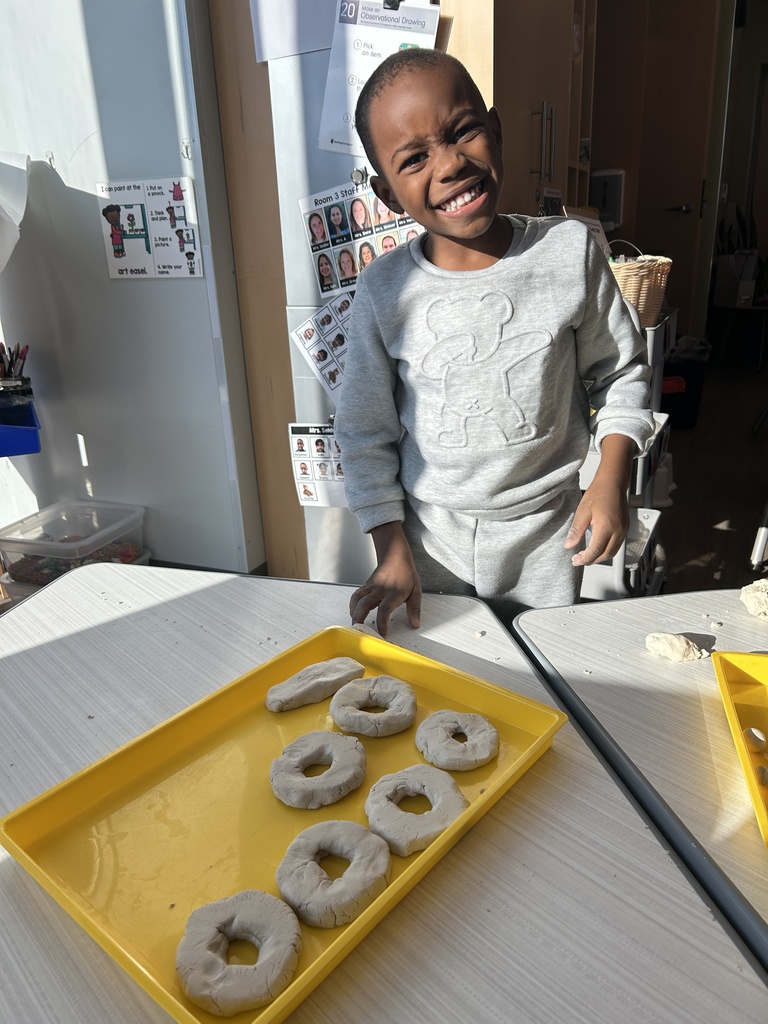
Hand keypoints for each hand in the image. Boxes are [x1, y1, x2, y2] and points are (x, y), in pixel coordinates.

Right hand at [349, 522, 421, 636]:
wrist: (395, 556)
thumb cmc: (406, 574)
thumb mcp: (416, 591)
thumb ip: (414, 609)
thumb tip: (415, 624)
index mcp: (393, 592)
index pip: (384, 609)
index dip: (381, 622)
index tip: (382, 632)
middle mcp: (380, 589)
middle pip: (365, 604)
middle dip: (359, 618)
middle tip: (359, 631)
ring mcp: (371, 586)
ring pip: (357, 599)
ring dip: (353, 612)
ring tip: (354, 624)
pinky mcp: (366, 585)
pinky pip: (356, 595)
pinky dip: (352, 605)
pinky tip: (353, 612)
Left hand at [564, 434, 634, 565]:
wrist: (612, 482)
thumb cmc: (599, 493)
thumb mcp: (582, 512)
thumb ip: (576, 531)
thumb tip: (569, 545)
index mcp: (606, 527)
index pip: (595, 551)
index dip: (584, 559)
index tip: (575, 560)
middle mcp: (618, 531)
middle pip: (605, 555)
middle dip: (591, 560)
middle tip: (578, 559)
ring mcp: (623, 530)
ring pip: (612, 552)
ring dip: (599, 557)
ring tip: (586, 555)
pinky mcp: (625, 528)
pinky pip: (616, 545)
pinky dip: (606, 550)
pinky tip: (596, 547)